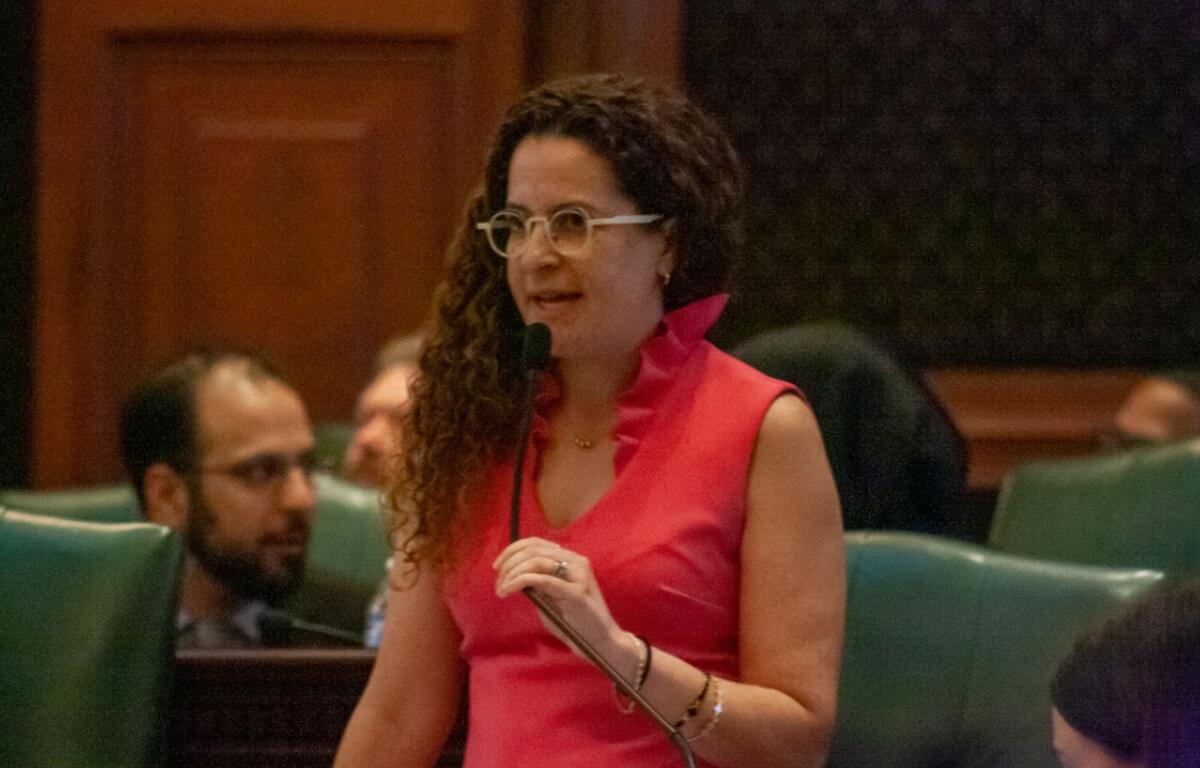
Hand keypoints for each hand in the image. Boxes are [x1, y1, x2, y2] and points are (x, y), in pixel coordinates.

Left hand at [493, 537, 624, 659]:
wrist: (601, 643)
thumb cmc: (575, 624)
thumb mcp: (552, 598)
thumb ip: (538, 584)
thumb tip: (514, 574)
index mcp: (571, 560)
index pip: (537, 543)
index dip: (513, 550)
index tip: (497, 566)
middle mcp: (576, 562)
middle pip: (533, 550)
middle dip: (509, 563)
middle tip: (498, 582)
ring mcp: (578, 575)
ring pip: (535, 562)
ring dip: (512, 573)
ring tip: (501, 589)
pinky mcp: (576, 592)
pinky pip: (542, 579)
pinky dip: (519, 581)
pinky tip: (508, 591)